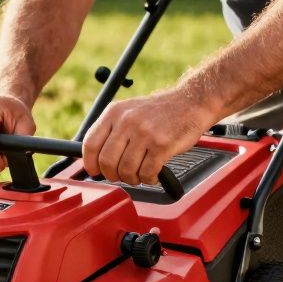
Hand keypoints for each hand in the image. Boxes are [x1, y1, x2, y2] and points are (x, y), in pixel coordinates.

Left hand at [82, 88, 214, 184]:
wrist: (192, 102)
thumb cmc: (160, 111)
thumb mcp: (130, 111)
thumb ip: (112, 130)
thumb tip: (95, 158)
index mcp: (114, 112)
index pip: (90, 144)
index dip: (90, 163)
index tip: (95, 171)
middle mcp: (127, 121)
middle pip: (107, 161)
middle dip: (113, 175)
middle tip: (121, 176)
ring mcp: (144, 133)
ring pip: (126, 170)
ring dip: (132, 179)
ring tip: (139, 175)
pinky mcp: (161, 145)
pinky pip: (146, 172)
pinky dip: (148, 179)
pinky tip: (153, 174)